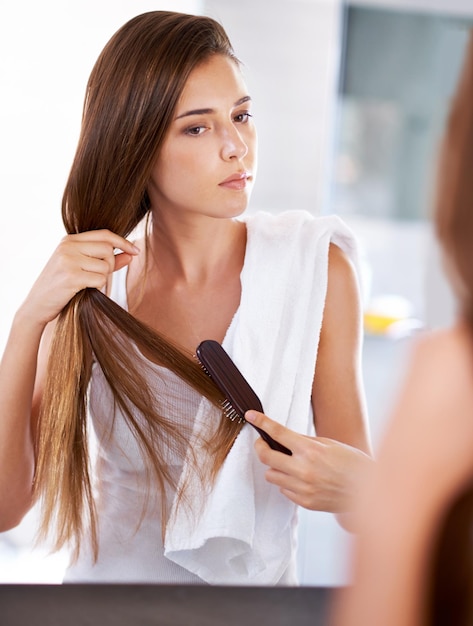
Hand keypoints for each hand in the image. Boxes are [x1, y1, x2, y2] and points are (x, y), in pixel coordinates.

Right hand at [20, 230, 138, 325]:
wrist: (36, 306)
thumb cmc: (61, 287)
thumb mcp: (80, 268)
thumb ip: (107, 260)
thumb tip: (131, 254)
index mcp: (69, 240)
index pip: (104, 234)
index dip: (123, 242)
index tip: (135, 251)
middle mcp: (68, 246)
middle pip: (108, 249)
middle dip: (110, 265)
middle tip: (99, 277)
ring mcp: (68, 260)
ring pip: (106, 266)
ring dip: (103, 279)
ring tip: (88, 285)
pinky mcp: (71, 276)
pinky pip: (100, 279)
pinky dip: (98, 287)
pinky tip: (84, 291)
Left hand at [245, 410, 371, 515]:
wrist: (368, 490)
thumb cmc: (351, 463)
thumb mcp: (329, 444)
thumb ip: (304, 442)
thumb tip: (283, 439)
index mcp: (310, 450)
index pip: (278, 433)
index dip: (261, 422)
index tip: (251, 416)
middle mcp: (303, 469)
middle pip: (265, 457)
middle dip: (260, 447)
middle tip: (262, 443)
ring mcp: (303, 487)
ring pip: (271, 475)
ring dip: (274, 467)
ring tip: (287, 464)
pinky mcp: (305, 502)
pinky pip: (283, 490)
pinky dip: (287, 482)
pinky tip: (300, 478)